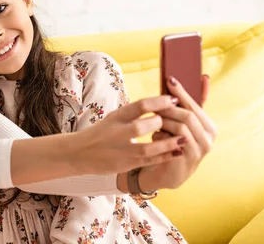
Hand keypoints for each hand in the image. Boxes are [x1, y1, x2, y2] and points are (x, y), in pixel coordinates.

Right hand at [72, 95, 188, 175]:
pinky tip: (177, 152)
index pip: (139, 105)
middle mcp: (117, 132)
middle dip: (161, 123)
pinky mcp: (125, 164)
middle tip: (177, 120)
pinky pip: (148, 161)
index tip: (174, 99)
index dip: (159, 101)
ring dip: (168, 143)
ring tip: (184, 138)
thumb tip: (161, 103)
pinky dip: (164, 157)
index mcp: (117, 116)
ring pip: (148, 148)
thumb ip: (134, 113)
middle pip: (142, 126)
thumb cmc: (102, 132)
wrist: (79, 153)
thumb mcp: (114, 118)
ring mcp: (121, 150)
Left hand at [138, 75, 217, 190]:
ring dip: (163, 121)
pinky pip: (172, 140)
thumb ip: (188, 104)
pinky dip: (161, 135)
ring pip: (180, 126)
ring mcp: (200, 151)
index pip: (195, 105)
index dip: (182, 92)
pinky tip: (155, 136)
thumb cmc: (171, 143)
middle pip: (188, 115)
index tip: (170, 79)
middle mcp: (209, 139)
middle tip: (154, 103)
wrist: (165, 172)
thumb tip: (203, 76)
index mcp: (209, 127)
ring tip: (153, 121)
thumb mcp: (179, 123)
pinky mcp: (187, 160)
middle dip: (168, 107)